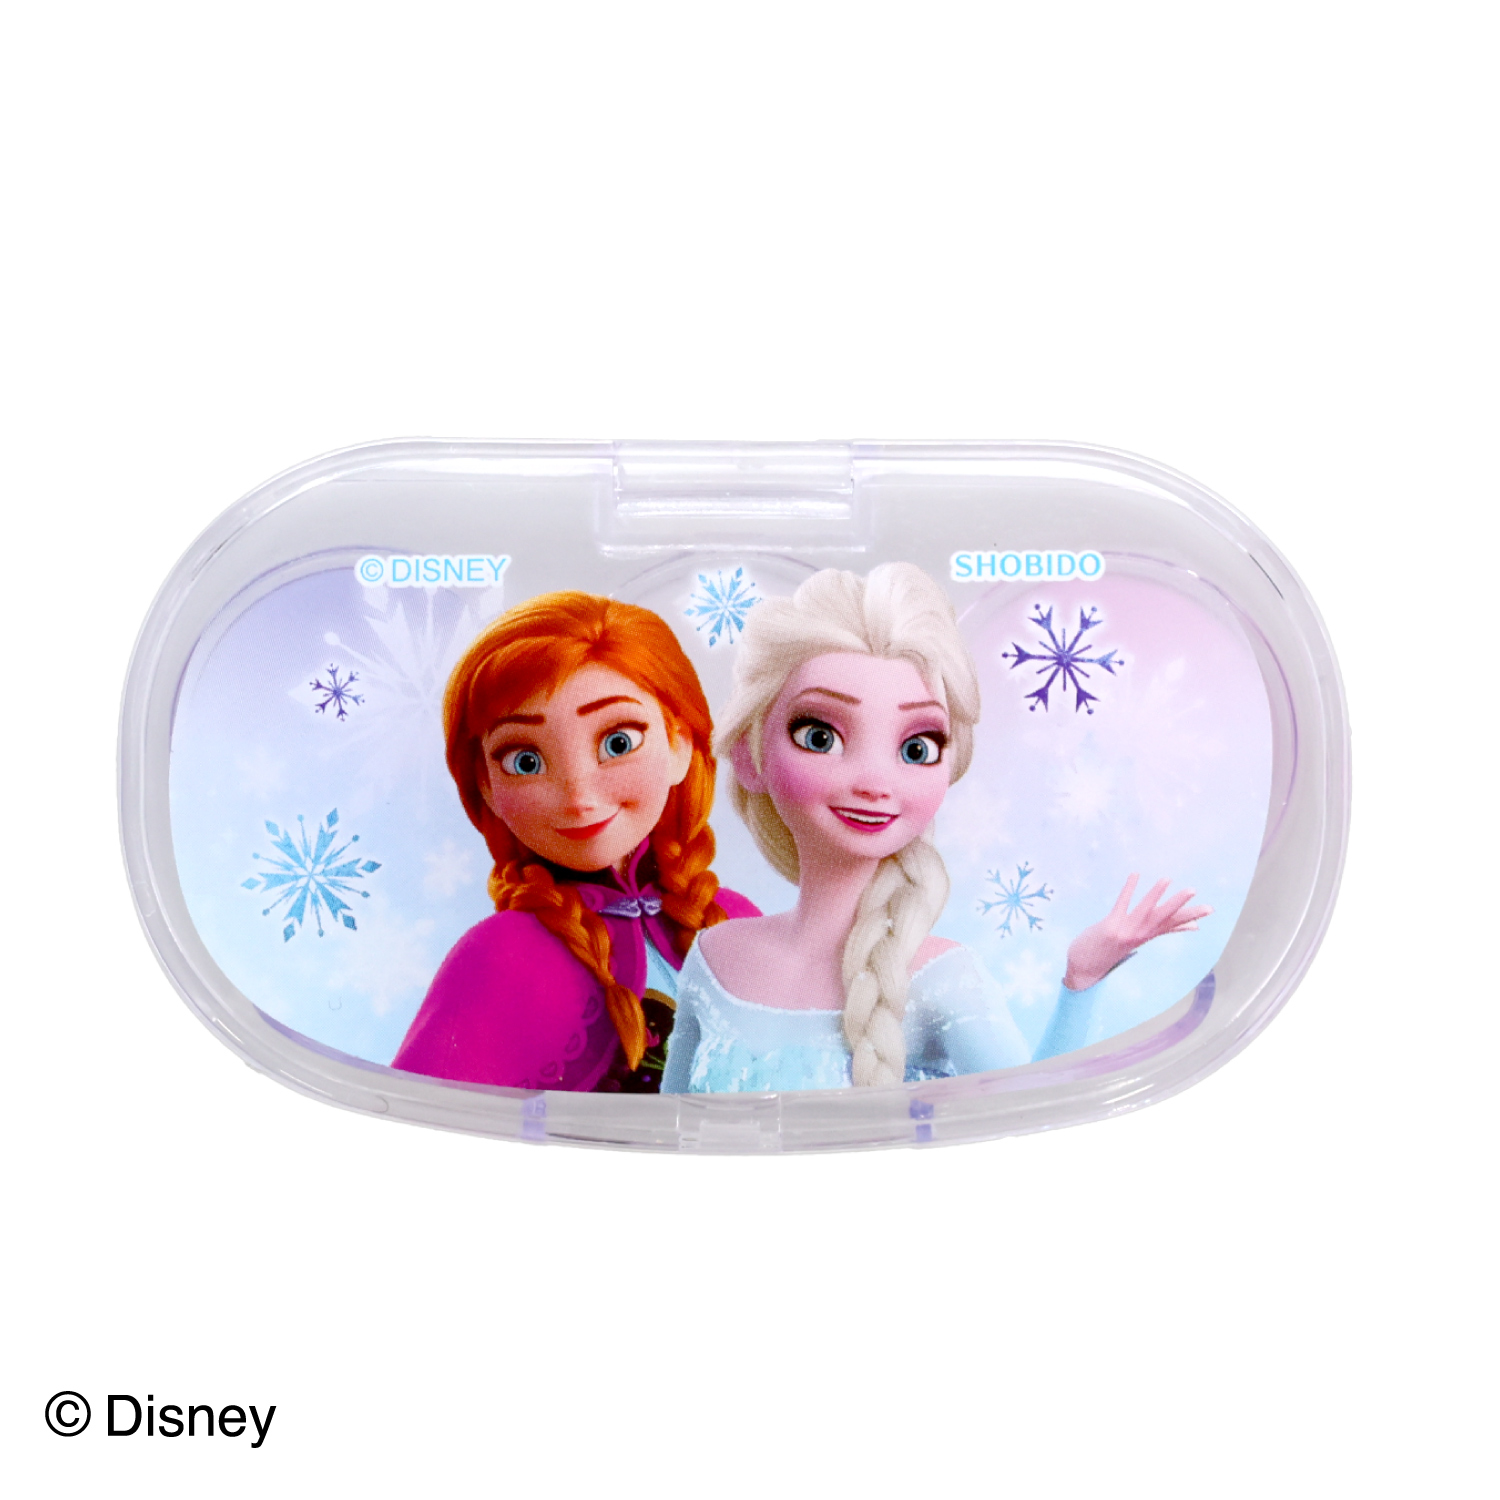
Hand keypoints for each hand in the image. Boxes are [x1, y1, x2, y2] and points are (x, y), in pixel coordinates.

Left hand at [1063, 875, 1212, 990]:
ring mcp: (1125, 931)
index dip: (1190, 916)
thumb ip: (1154, 931)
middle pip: (1163, 919)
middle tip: (1194, 891)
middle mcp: (1139, 935)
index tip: (1211, 909)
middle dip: (1179, 905)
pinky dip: (1128, 890)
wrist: (1085, 969)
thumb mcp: (1135, 941)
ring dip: (1155, 895)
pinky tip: (1135, 874)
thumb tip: (1166, 930)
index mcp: (1146, 936)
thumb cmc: (1110, 950)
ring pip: (1145, 911)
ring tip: (1167, 878)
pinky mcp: (1109, 927)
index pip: (1172, 925)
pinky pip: (1121, 905)